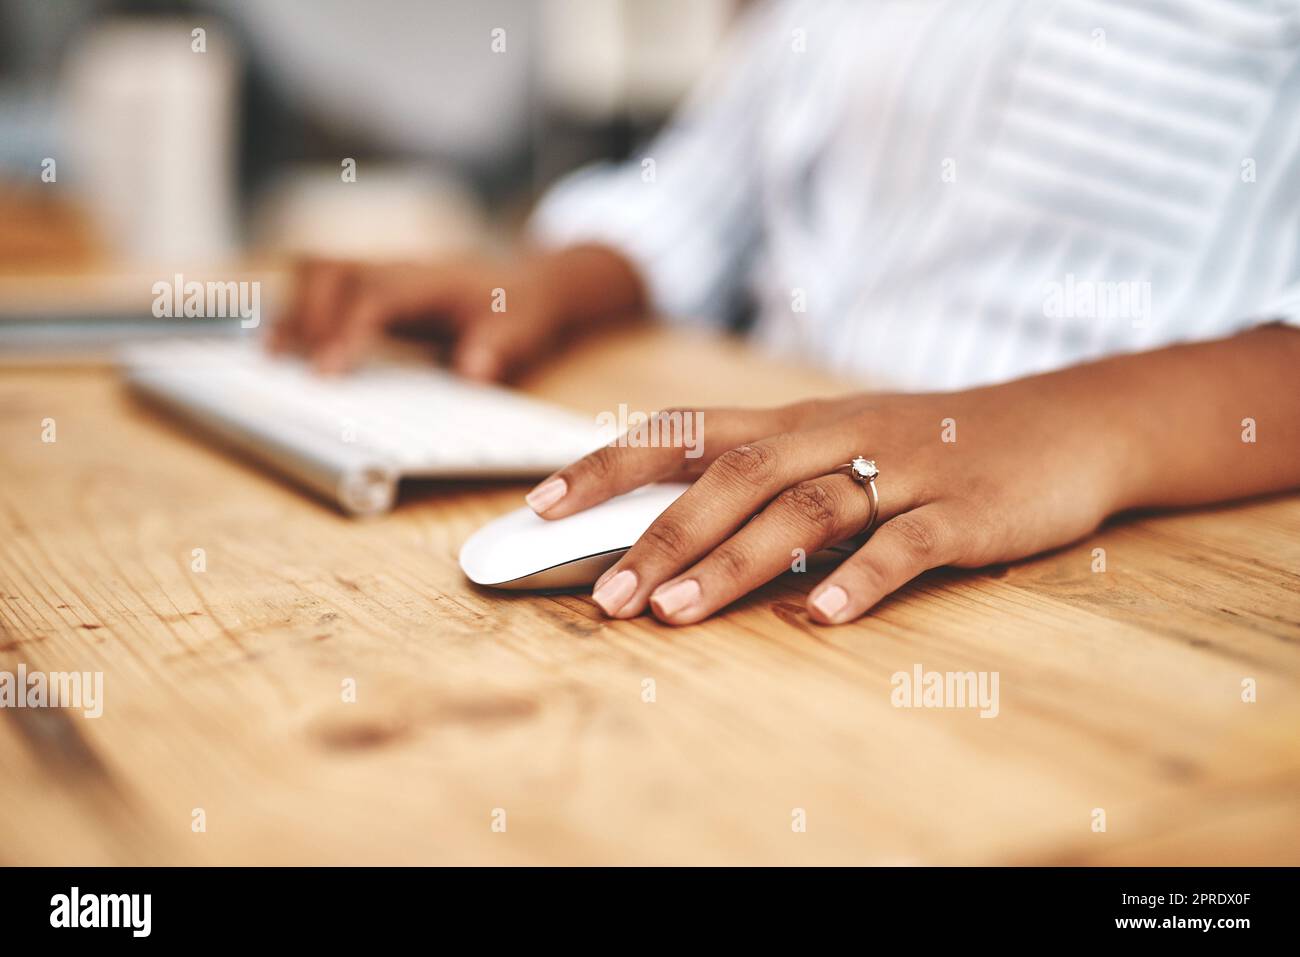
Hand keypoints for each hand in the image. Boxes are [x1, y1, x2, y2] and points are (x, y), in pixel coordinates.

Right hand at [270, 244, 646, 379]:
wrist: (527, 282)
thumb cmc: (519, 307)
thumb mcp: (520, 330)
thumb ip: (497, 349)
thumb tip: (473, 370)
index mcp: (429, 279)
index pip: (375, 297)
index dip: (347, 330)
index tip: (328, 371)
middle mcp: (396, 268)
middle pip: (333, 272)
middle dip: (308, 317)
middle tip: (292, 367)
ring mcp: (380, 271)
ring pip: (320, 271)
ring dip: (295, 309)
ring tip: (272, 355)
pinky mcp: (371, 284)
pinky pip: (323, 283)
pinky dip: (298, 308)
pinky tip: (280, 344)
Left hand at [525, 385, 1140, 625]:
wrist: (1064, 423)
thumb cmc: (930, 447)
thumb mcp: (841, 443)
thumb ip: (767, 481)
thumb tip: (673, 541)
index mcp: (798, 419)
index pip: (685, 429)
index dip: (609, 462)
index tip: (539, 503)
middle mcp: (838, 434)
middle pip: (733, 474)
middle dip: (659, 534)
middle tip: (605, 597)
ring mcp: (902, 470)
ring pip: (805, 510)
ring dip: (732, 562)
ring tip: (672, 613)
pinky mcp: (963, 510)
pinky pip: (905, 545)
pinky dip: (859, 578)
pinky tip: (818, 617)